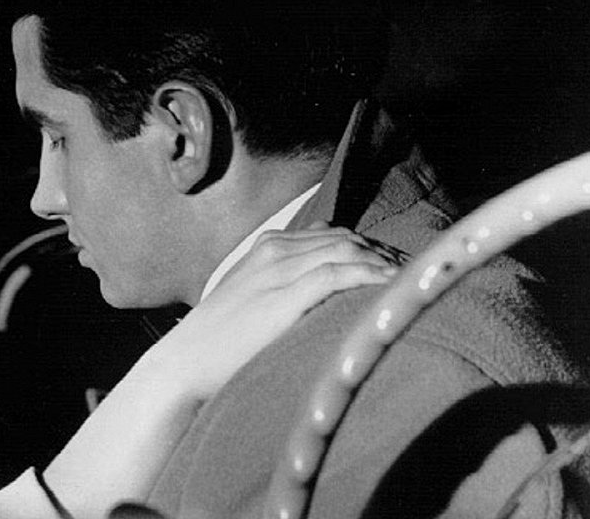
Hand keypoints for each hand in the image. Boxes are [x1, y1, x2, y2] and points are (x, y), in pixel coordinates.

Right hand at [138, 223, 398, 401]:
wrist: (186, 363)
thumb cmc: (216, 342)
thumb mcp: (246, 301)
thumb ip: (278, 289)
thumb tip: (317, 300)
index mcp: (265, 247)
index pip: (330, 235)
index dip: (366, 247)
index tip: (392, 265)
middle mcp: (274, 250)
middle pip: (344, 238)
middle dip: (381, 252)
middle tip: (413, 273)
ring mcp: (279, 270)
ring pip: (346, 250)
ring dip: (383, 262)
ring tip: (411, 279)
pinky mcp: (284, 295)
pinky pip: (338, 274)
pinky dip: (369, 275)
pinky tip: (391, 286)